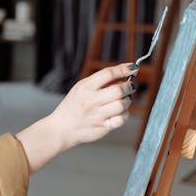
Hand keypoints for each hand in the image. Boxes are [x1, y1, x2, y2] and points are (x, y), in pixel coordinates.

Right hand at [15, 63, 136, 173]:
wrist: (62, 128)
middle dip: (129, 86)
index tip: (133, 68)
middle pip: (119, 89)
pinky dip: (125, 115)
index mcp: (85, 87)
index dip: (123, 69)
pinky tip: (120, 112)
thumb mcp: (81, 88)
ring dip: (128, 100)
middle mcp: (91, 100)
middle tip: (130, 86)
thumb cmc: (73, 106)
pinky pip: (121, 119)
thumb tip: (123, 77)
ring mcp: (97, 114)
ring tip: (124, 99)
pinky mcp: (102, 127)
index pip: (108, 74)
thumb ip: (99, 82)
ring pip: (122, 104)